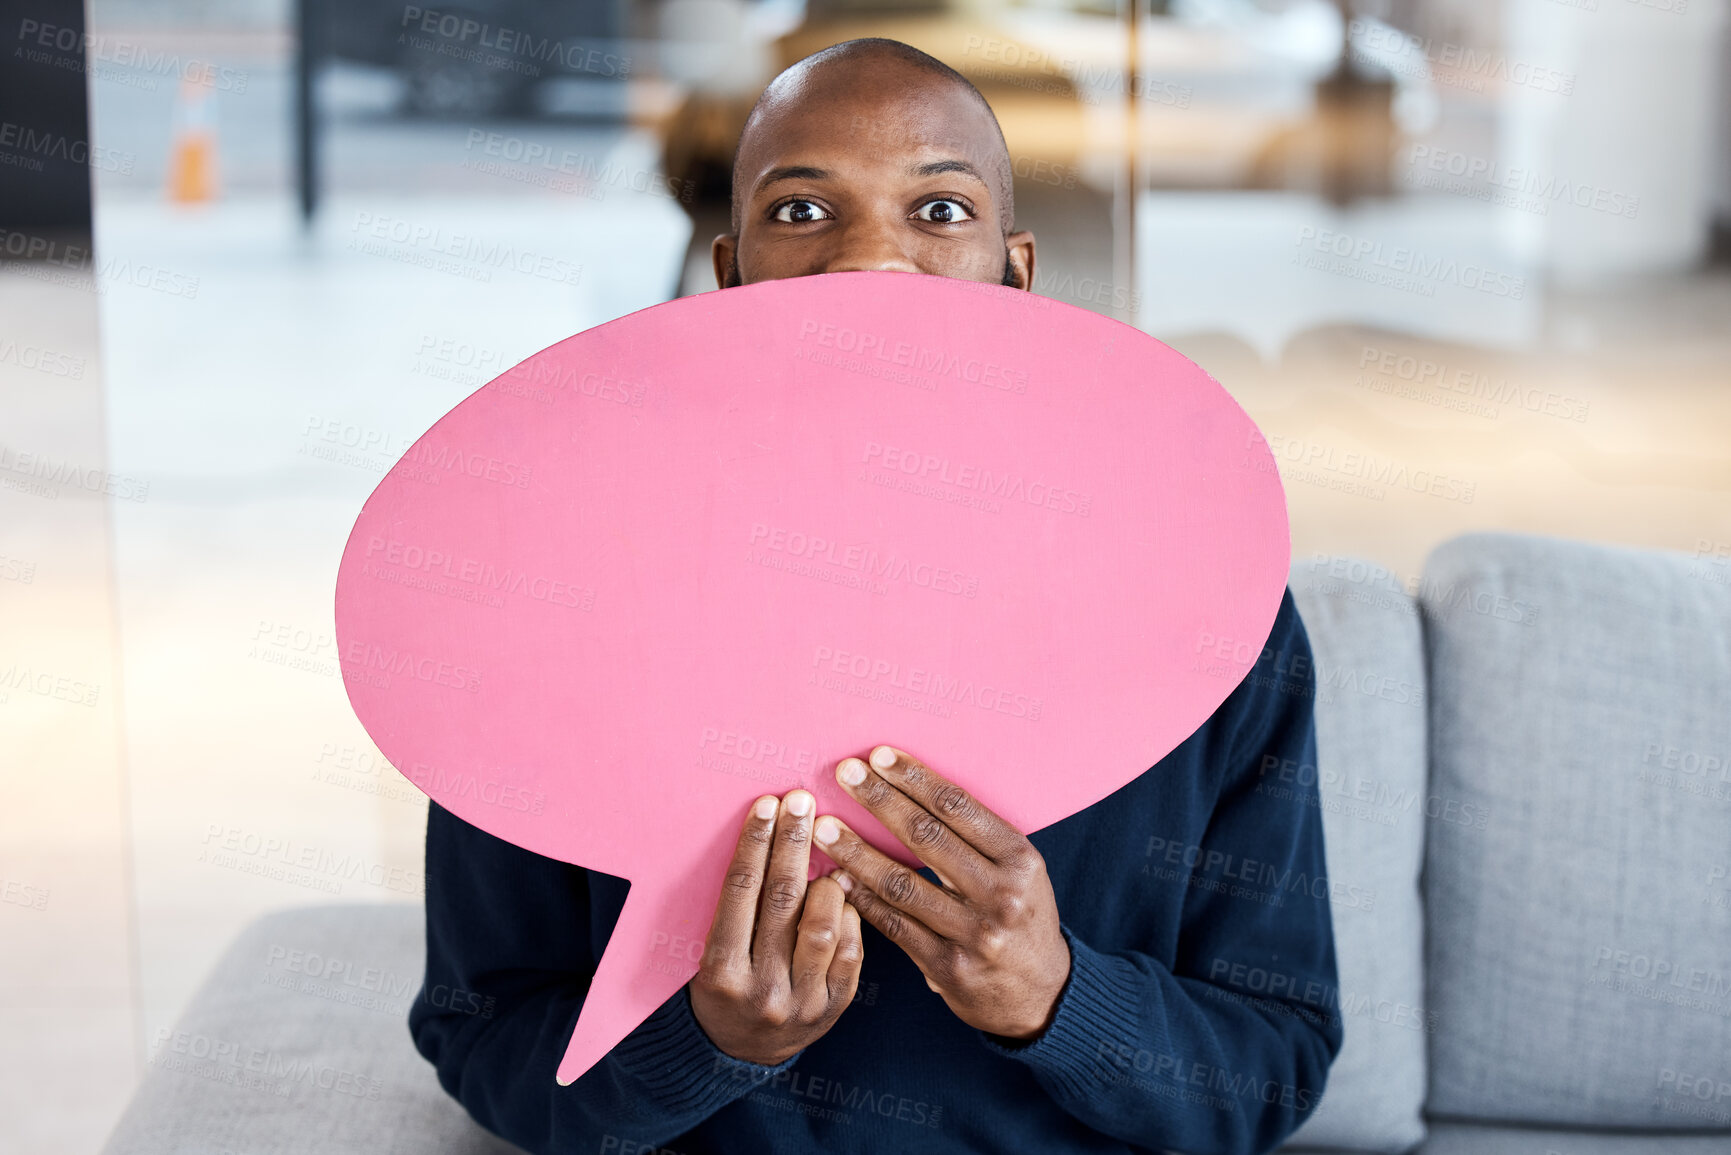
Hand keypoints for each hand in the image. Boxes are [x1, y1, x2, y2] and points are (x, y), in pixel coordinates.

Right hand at [689, 790, 864, 1064]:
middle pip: (782, 902)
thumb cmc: (723, 984)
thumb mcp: (711, 951)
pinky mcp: (834, 1008)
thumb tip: (775, 841)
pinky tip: (843, 891)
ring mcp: (802, 1003)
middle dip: (792, 844)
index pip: (740, 893)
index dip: (755, 843)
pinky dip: (849, 915)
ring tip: (827, 855)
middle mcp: (762, 990)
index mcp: (721, 971)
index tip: (767, 805)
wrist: (738, 1049)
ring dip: (825, 881)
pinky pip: (851, 952)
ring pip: (822, 926)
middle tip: (801, 802)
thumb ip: (738, 906)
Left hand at [813, 745, 1070, 1040]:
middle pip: (927, 837)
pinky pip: (895, 925)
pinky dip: (863, 899)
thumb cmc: (1022, 916)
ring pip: (902, 884)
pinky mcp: (948, 968)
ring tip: (824, 827)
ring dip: (857, 852)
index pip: (959, 807)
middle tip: (844, 773)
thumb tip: (913, 789)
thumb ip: (978, 839)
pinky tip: (838, 878)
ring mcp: (974, 935)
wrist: (1042, 993)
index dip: (915, 778)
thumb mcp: (1021, 872)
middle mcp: (1001, 895)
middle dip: (880, 800)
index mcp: (1021, 860)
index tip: (879, 756)